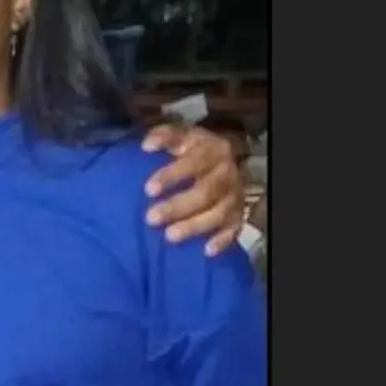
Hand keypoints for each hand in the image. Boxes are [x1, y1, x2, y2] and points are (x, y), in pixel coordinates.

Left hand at [141, 123, 244, 255]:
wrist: (221, 158)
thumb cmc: (191, 148)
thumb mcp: (180, 135)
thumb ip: (163, 136)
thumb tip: (147, 146)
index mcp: (213, 150)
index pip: (194, 162)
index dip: (172, 175)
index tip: (148, 190)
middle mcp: (227, 173)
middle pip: (205, 192)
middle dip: (177, 207)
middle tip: (151, 219)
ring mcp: (235, 195)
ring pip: (218, 213)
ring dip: (194, 226)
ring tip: (169, 237)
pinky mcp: (239, 212)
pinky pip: (234, 228)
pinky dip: (223, 240)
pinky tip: (207, 250)